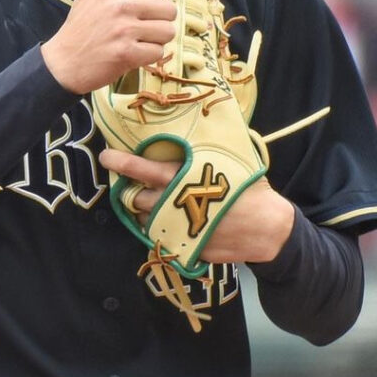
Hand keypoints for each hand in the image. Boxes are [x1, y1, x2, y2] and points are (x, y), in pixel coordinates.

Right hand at [41, 0, 176, 93]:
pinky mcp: (126, 54)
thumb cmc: (81, 23)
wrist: (64, 62)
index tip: (141, 9)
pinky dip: (149, 57)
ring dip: (157, 40)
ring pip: (167, 32)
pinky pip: (158, 52)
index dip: (157, 0)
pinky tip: (133, 54)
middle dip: (160, 22)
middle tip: (141, 28)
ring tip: (138, 40)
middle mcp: (120, 5)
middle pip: (169, 10)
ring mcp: (123, 30)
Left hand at [98, 148, 294, 263]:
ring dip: (144, 211)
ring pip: (146, 219)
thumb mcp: (231, 162)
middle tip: (129, 186)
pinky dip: (159, 229)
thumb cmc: (250, 189)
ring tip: (152, 203)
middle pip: (138, 198)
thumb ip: (206, 151)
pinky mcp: (184, 248)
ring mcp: (180, 228)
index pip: (146, 169)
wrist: (269, 229)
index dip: (123, 162)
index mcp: (187, 178)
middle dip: (130, 192)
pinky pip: (160, 237)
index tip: (107, 156)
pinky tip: (168, 221)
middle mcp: (178, 203)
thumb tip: (195, 128)